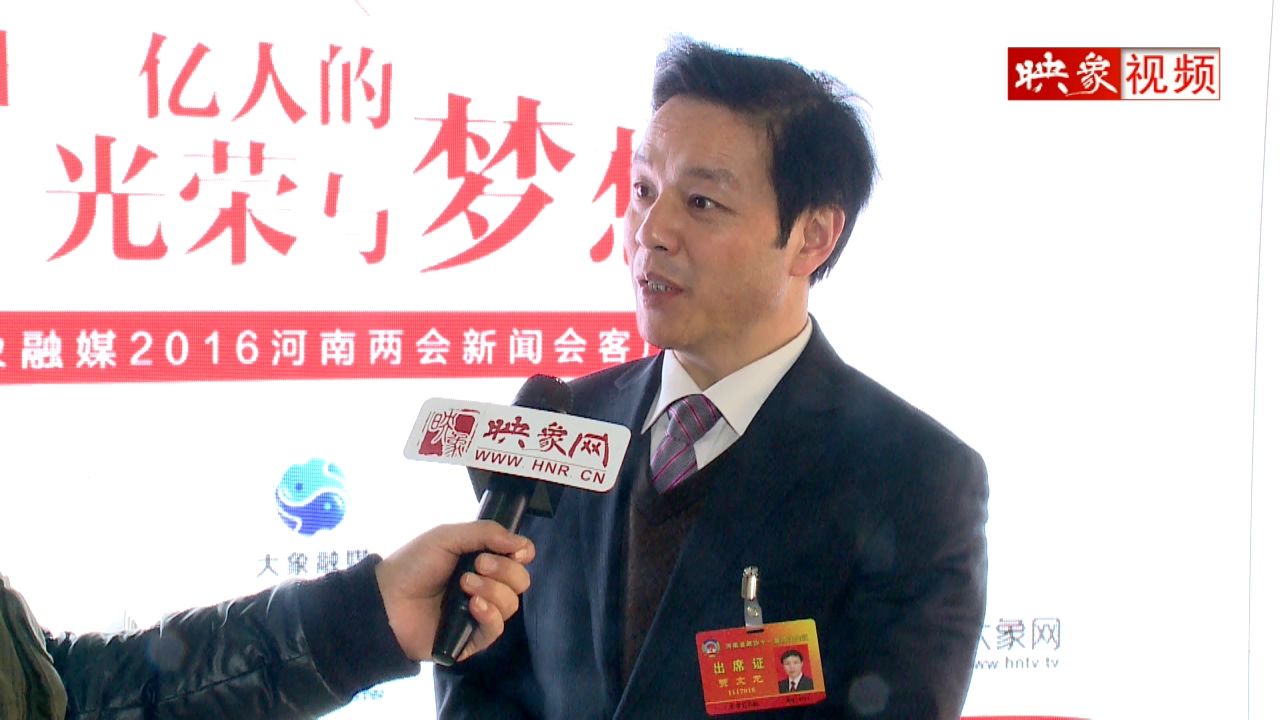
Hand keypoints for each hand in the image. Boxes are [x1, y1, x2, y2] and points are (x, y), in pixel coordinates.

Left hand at [374, 520, 534, 662]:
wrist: (386, 601)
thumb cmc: (413, 565)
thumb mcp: (446, 537)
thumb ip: (485, 533)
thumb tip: (522, 543)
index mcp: (482, 561)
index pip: (519, 558)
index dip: (522, 553)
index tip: (515, 550)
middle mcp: (486, 586)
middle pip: (520, 580)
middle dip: (505, 569)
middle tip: (479, 565)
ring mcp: (480, 613)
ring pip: (511, 603)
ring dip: (493, 590)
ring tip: (465, 584)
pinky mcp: (472, 638)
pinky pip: (496, 628)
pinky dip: (489, 614)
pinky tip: (473, 606)